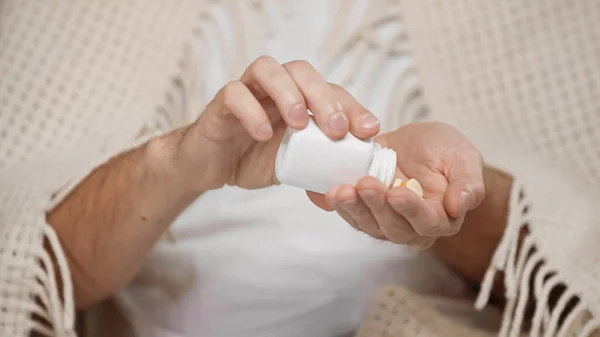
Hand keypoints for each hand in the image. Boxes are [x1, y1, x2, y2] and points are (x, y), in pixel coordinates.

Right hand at [176, 56, 380, 190]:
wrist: (211, 167)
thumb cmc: (254, 159)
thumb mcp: (294, 167)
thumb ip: (317, 169)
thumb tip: (347, 185)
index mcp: (298, 98)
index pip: (330, 90)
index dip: (353, 107)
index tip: (368, 130)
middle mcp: (274, 88)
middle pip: (301, 70)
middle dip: (324, 97)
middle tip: (337, 129)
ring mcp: (247, 91)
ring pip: (267, 68)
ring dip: (288, 93)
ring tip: (299, 124)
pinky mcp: (220, 104)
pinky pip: (234, 94)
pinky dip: (251, 111)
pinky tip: (263, 135)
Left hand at [308, 122, 484, 248]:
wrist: (416, 144)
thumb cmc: (444, 151)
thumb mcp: (464, 157)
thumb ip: (469, 182)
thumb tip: (460, 205)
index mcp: (442, 219)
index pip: (427, 222)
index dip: (411, 210)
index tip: (396, 192)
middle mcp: (413, 228)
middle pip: (394, 229)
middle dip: (377, 207)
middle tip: (365, 184)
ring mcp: (387, 222)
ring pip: (370, 226)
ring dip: (354, 209)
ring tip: (341, 190)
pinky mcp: (366, 213)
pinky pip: (352, 216)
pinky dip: (340, 205)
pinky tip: (331, 191)